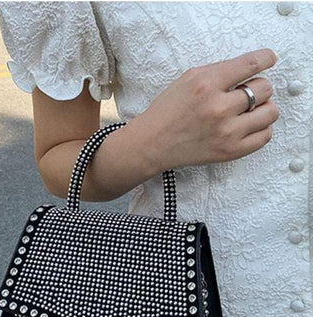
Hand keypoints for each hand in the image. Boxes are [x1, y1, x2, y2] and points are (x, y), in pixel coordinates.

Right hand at [133, 48, 278, 170]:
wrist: (152, 143)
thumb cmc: (168, 112)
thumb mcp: (188, 79)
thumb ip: (219, 72)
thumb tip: (250, 69)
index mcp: (206, 84)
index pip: (251, 64)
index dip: (266, 59)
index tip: (269, 59)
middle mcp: (218, 107)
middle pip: (264, 88)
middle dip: (258, 87)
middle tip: (247, 93)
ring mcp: (226, 132)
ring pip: (270, 112)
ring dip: (264, 108)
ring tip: (251, 110)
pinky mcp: (230, 151)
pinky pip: (264, 136)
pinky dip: (262, 128)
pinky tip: (249, 125)